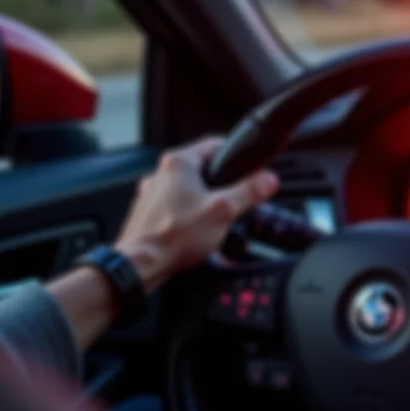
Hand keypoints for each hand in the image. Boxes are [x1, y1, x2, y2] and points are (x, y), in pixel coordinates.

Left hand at [113, 136, 279, 290]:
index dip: (236, 154)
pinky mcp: (146, 214)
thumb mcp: (224, 211)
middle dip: (220, 183)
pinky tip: (194, 232)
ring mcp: (150, 194)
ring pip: (186, 189)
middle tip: (234, 199)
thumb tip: (268, 179)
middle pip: (200, 169)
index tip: (248, 164)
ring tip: (214, 220)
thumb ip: (249, 192)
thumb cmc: (174, 236)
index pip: (214, 144)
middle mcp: (160, 174)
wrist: (141, 265)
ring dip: (202, 201)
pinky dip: (186, 216)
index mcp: (179, 163)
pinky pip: (173, 207)